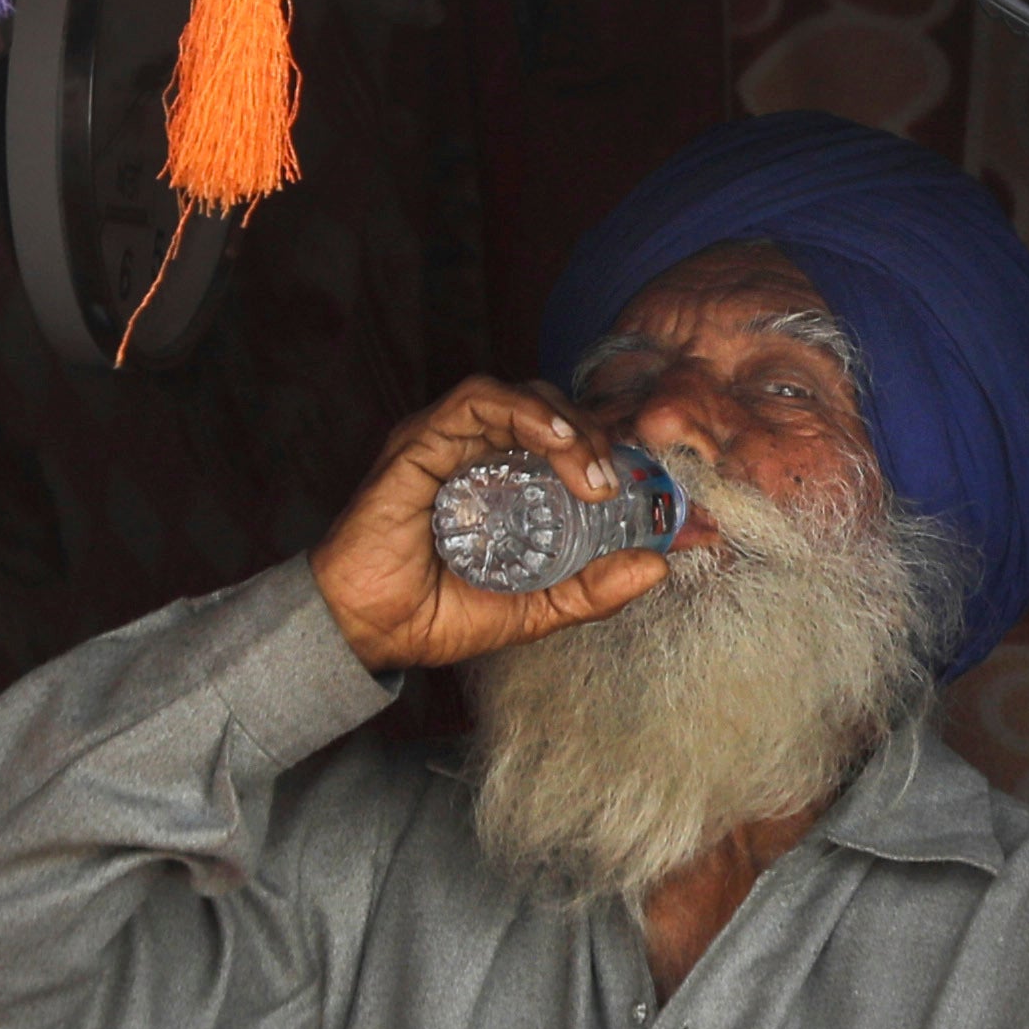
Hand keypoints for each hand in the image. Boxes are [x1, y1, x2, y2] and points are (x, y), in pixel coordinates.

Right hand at [314, 377, 678, 674]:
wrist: (369, 631)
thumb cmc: (438, 615)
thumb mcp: (537, 609)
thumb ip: (594, 590)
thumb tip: (659, 567)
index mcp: (509, 483)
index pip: (572, 444)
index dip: (617, 454)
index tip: (653, 491)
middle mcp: (482, 453)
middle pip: (555, 412)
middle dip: (599, 438)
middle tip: (617, 486)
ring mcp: (451, 441)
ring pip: (524, 396)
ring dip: (570, 425)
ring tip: (594, 472)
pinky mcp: (421, 439)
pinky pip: (477, 398)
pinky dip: (523, 410)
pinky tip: (555, 440)